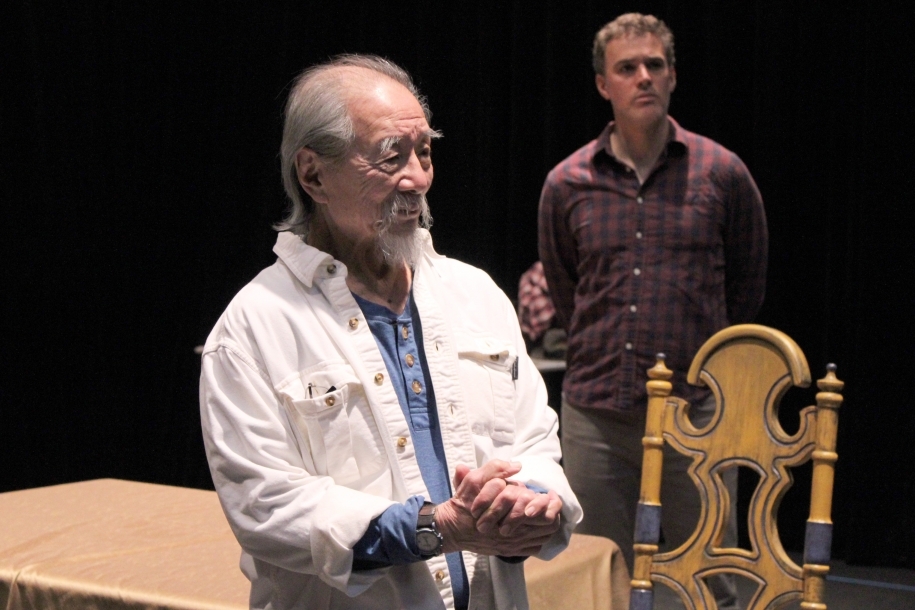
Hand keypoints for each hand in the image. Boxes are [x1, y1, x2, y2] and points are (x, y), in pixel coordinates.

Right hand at [436, 460, 562, 556]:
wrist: (451, 529)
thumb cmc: (463, 504)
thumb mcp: (474, 481)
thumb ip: (495, 469)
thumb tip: (517, 465)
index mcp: (509, 514)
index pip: (543, 511)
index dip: (549, 501)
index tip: (548, 492)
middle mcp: (514, 533)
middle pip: (547, 524)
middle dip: (550, 511)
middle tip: (548, 501)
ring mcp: (512, 544)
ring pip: (543, 536)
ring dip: (546, 523)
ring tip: (543, 512)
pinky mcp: (509, 551)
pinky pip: (534, 547)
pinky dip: (538, 537)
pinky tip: (534, 527)